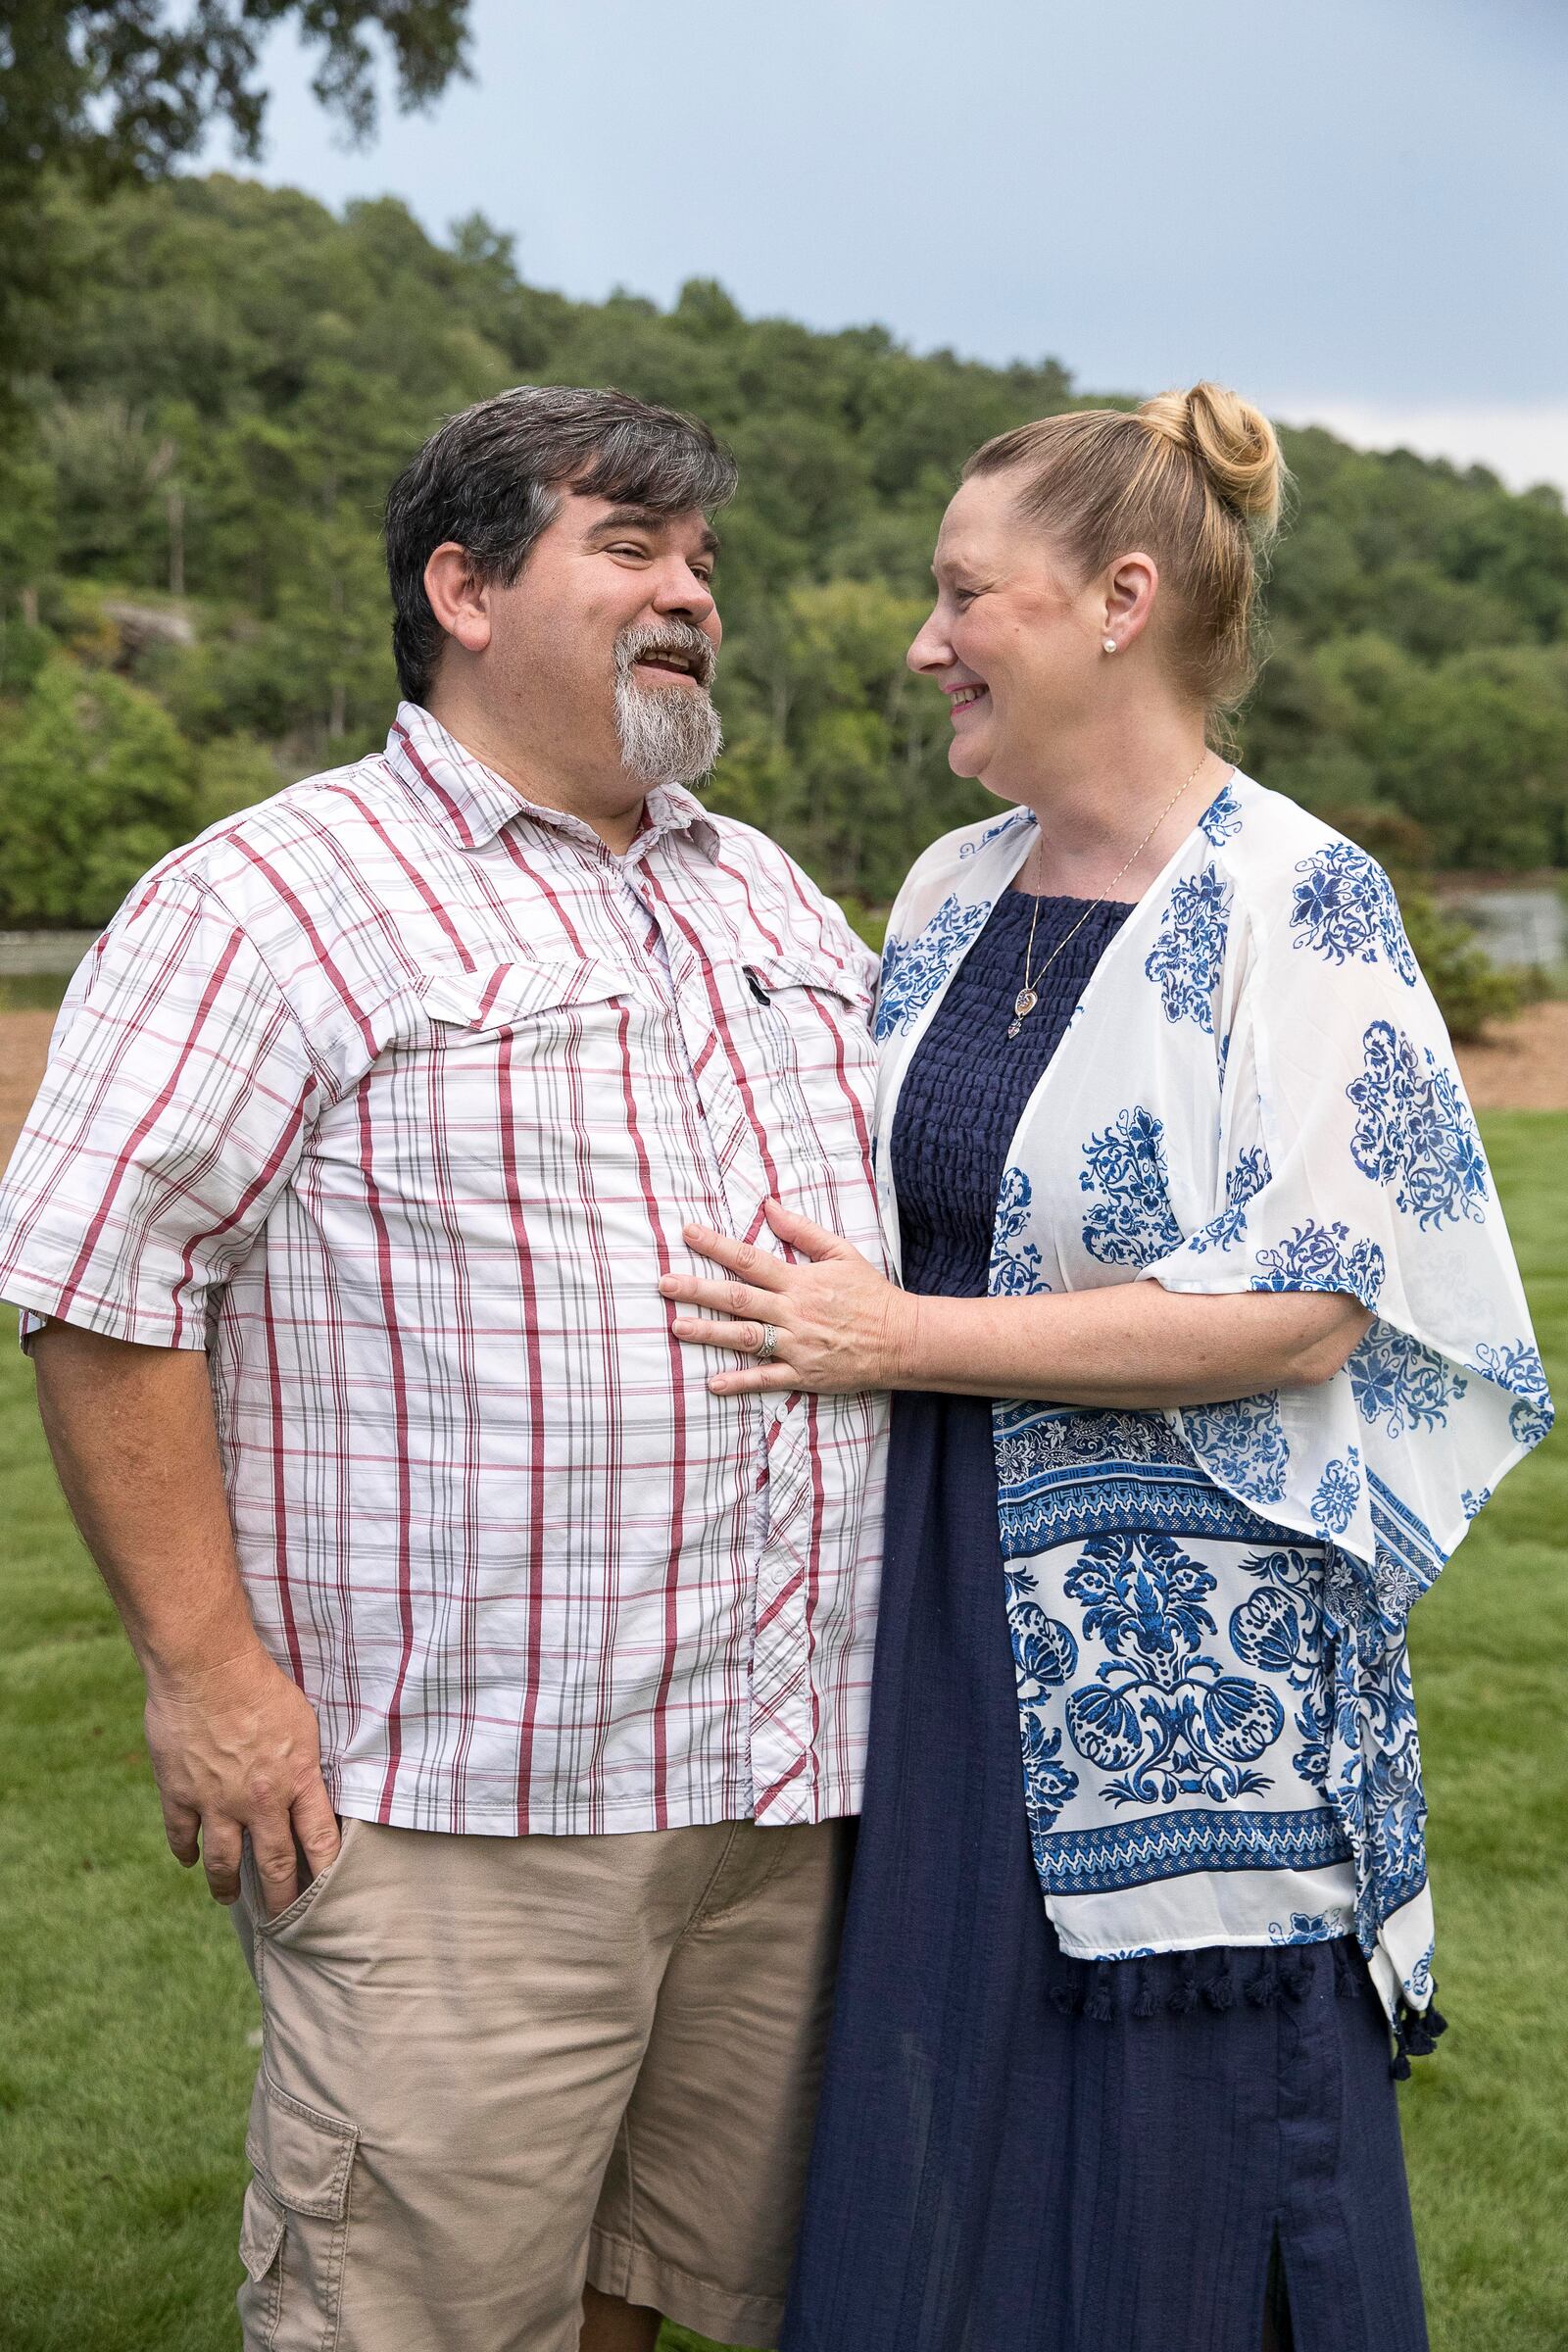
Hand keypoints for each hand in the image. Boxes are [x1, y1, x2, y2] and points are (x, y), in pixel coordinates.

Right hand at [143, 1643, 339, 1919]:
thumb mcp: (304, 1721)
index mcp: (296, 1781)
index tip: (329, 1897)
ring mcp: (216, 1802)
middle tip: (283, 1919)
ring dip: (226, 1886)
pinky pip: (181, 1835)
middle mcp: (259, 1802)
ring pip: (223, 1862)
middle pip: (273, 1863)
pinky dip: (186, 1852)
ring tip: (230, 1900)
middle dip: (280, 1897)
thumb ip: (306, 1761)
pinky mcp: (180, 1793)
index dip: (324, 1873)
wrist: (207, 1668)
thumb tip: (310, 1787)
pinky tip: (190, 1860)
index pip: (318, 1841)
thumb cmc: (262, 1683)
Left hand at [659, 1198, 916, 1395]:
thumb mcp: (841, 1253)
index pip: (750, 1259)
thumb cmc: (870, 1294)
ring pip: (746, 1337)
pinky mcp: (805, 1374)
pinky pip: (767, 1379)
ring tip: (677, 1327)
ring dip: (710, 1332)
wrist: (902, 1339)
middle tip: (663, 1284)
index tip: (686, 1232)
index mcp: (800, 1281)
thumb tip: (768, 1206)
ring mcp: (798, 1345)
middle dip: (698, 1289)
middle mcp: (794, 1312)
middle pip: (738, 1298)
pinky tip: (713, 1383)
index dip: (716, 1245)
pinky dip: (740, 1382)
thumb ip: (803, 1231)